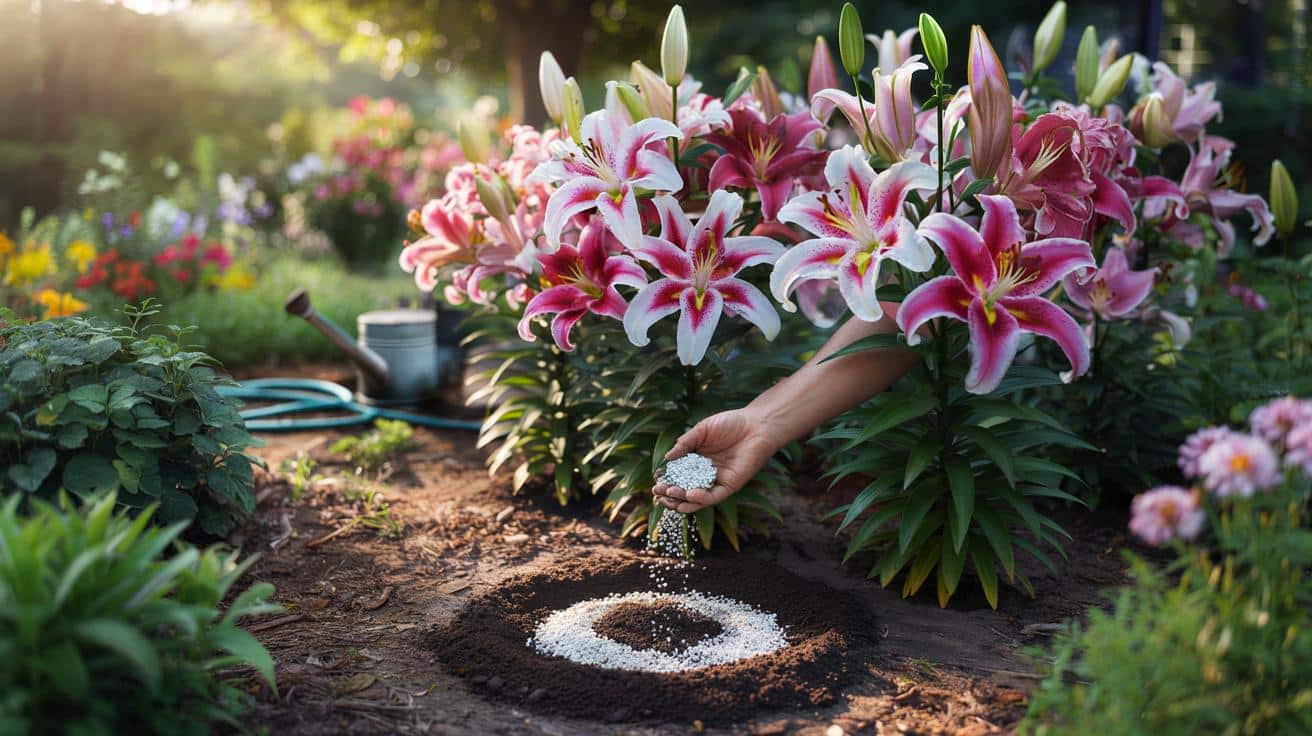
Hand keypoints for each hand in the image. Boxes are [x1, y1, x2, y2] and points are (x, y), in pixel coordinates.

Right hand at [652, 408, 778, 513]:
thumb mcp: (701, 431)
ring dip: (681, 499)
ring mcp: (716, 481)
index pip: (676, 473)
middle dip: (669, 492)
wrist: (756, 426)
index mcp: (695, 460)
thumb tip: (666, 458)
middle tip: (657, 492)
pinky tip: (689, 494)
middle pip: (683, 488)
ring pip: (696, 498)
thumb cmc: (729, 424)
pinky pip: (713, 497)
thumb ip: (684, 444)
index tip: (655, 479)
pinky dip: (700, 498)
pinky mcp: (729, 487)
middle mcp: (704, 473)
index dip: (665, 478)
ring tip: (669, 496)